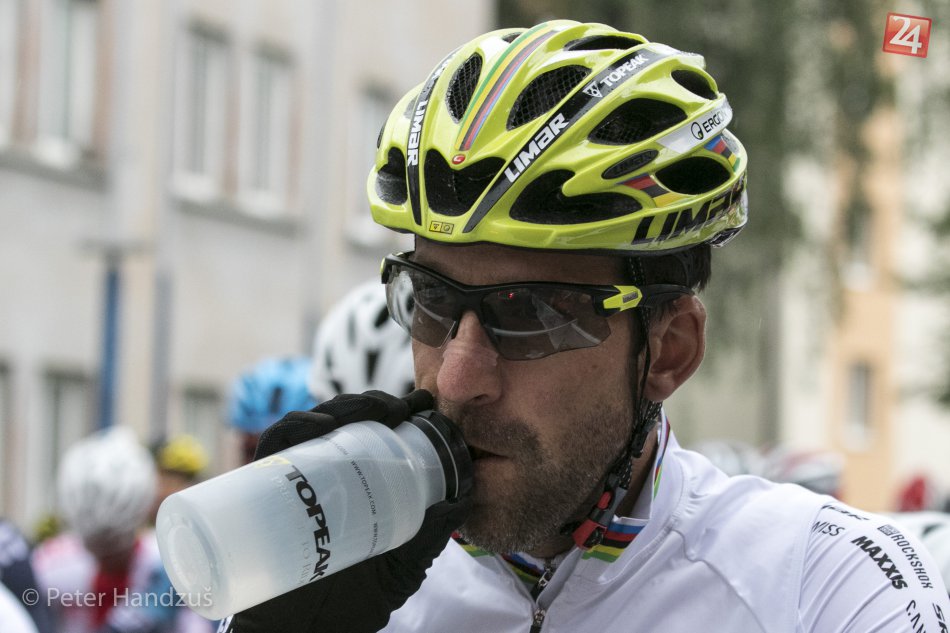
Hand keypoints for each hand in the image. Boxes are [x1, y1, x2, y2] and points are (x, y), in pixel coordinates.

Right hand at [219, 390, 471, 632]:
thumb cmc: (349, 604)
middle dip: (372, 402)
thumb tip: (462, 502)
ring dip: (343, 405)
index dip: (394, 410)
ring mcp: (292, 480)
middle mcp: (319, 476)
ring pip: (312, 423)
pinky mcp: (264, 489)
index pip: (370, 434)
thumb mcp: (401, 567)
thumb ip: (429, 538)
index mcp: (350, 485)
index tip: (423, 402)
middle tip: (400, 407)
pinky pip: (274, 446)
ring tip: (373, 410)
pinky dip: (296, 426)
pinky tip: (324, 425)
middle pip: (342, 421)